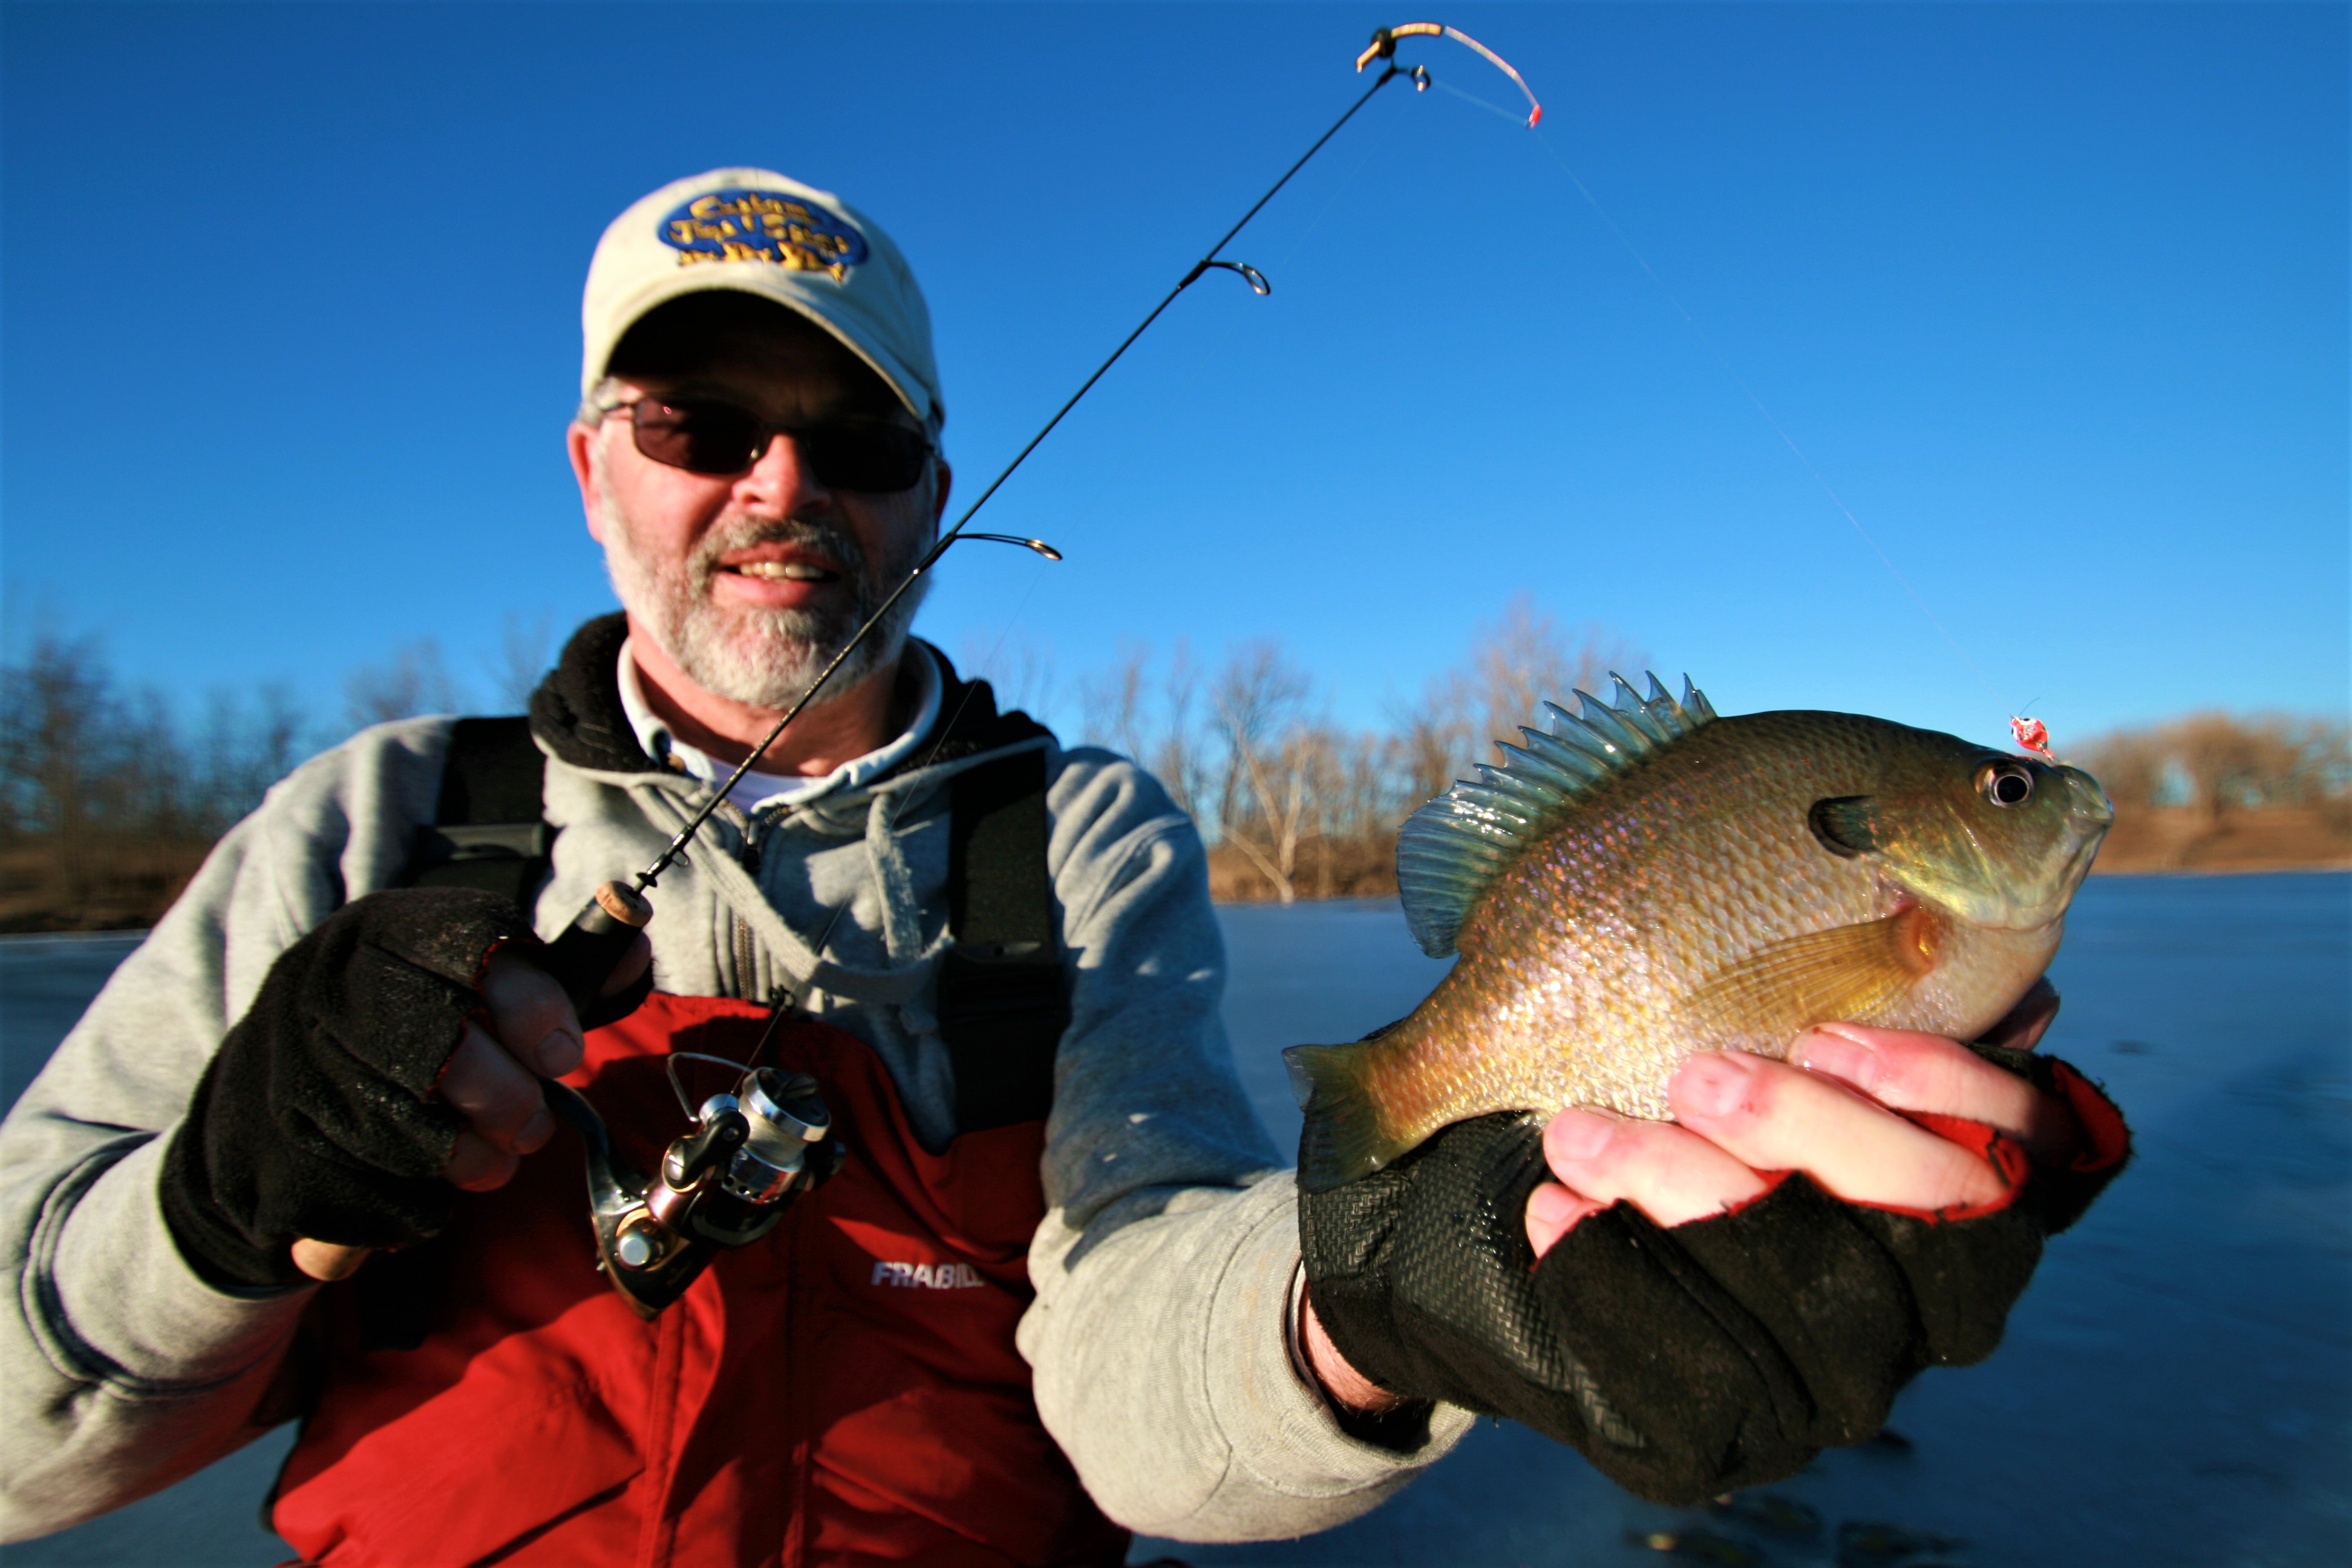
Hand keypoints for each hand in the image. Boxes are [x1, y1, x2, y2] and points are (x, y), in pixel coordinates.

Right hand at [162, 889, 646, 1289]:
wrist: (269, 1098)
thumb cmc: (406, 1031)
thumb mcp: (469, 983)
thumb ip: (555, 975)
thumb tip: (633, 945)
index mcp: (383, 931)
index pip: (474, 946)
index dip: (536, 1006)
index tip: (563, 1054)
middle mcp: (326, 988)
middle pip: (448, 1049)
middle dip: (511, 1101)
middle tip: (533, 1125)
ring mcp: (292, 1070)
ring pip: (416, 1133)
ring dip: (478, 1159)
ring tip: (495, 1157)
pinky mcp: (280, 1154)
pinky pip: (380, 1194)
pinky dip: (426, 1202)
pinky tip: (434, 1183)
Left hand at [1294, 977, 2129, 1501]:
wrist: (1483, 1230)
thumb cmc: (1634, 1094)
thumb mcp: (1738, 1032)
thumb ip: (1854, 1005)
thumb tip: (1992, 973)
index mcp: (1952, 1201)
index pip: (2031, 1155)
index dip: (1957, 1089)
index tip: (1833, 1031)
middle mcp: (1913, 1305)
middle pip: (1927, 1224)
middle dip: (1806, 1133)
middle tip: (1695, 1070)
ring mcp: (1824, 1382)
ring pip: (1803, 1293)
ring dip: (1682, 1191)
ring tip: (1576, 1129)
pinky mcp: (1723, 1433)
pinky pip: (1690, 1369)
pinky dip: (1612, 1274)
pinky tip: (1555, 1209)